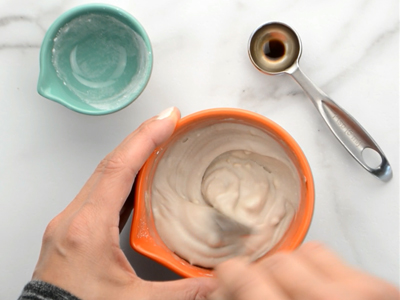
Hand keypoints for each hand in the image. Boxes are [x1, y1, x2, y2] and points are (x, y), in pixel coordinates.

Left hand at [32, 107, 215, 299]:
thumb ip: (183, 292)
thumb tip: (217, 284)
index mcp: (88, 229)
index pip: (119, 168)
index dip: (145, 138)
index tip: (167, 119)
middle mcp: (74, 219)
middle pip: (109, 163)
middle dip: (141, 138)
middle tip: (167, 122)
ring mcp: (71, 223)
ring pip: (103, 175)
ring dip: (131, 155)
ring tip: (157, 142)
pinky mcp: (73, 231)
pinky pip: (100, 192)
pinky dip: (122, 177)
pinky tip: (138, 178)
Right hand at [213, 242, 398, 299]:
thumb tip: (220, 290)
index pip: (246, 279)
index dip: (229, 276)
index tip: (228, 276)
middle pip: (275, 263)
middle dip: (261, 274)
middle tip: (258, 289)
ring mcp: (360, 294)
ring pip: (304, 252)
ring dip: (290, 268)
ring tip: (291, 289)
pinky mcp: (380, 288)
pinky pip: (331, 256)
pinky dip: (316, 268)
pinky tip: (316, 290)